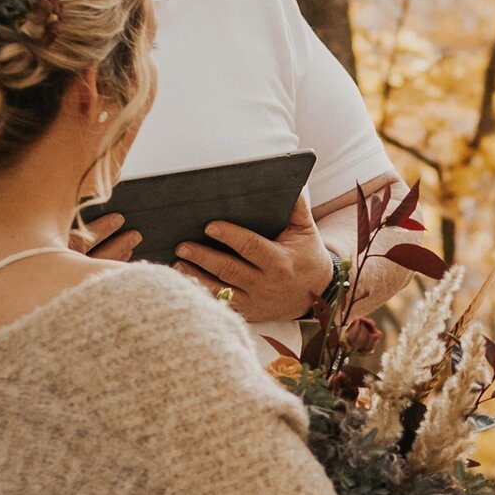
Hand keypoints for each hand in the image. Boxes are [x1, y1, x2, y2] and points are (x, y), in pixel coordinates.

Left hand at [73, 197, 324, 321]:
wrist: (317, 294)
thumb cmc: (307, 256)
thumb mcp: (306, 231)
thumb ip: (297, 207)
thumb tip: (290, 182)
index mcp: (279, 262)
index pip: (250, 247)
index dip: (229, 236)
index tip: (209, 226)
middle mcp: (266, 284)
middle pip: (229, 269)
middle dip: (204, 257)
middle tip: (181, 245)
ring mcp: (255, 301)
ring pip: (221, 289)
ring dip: (196, 276)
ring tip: (177, 263)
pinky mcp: (248, 312)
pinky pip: (222, 304)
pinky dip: (202, 295)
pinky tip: (185, 284)